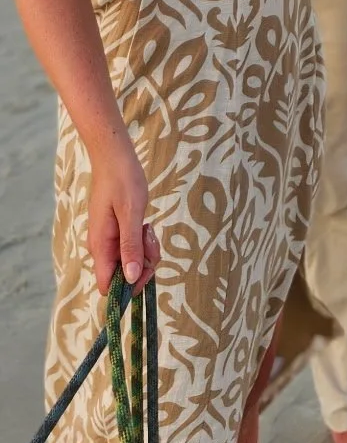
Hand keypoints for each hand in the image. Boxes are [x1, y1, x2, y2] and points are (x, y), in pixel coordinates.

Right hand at [87, 131, 159, 296]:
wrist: (115, 156)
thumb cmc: (123, 180)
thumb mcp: (131, 213)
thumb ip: (130, 247)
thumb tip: (130, 280)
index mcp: (100, 246)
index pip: (107, 286)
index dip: (128, 286)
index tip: (145, 269)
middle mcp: (101, 247)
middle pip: (123, 276)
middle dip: (142, 264)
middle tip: (150, 239)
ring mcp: (108, 240)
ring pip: (130, 261)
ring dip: (144, 250)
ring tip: (147, 227)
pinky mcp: (116, 232)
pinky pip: (131, 247)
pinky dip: (142, 240)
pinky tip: (145, 224)